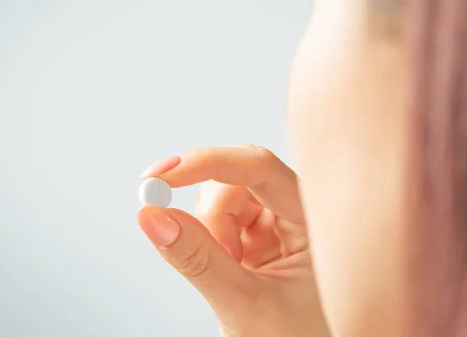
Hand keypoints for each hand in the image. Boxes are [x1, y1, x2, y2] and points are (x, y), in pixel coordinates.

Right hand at [137, 145, 330, 336]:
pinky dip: (211, 237)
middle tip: (182, 236)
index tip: (162, 176)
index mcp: (314, 222)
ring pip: (223, 195)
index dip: (208, 163)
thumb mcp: (245, 305)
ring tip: (228, 272)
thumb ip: (198, 260)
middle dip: (209, 211)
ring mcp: (277, 222)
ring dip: (210, 229)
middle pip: (237, 177)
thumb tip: (152, 215)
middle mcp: (298, 212)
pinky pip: (220, 214)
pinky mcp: (258, 233)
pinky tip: (228, 266)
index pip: (260, 168)